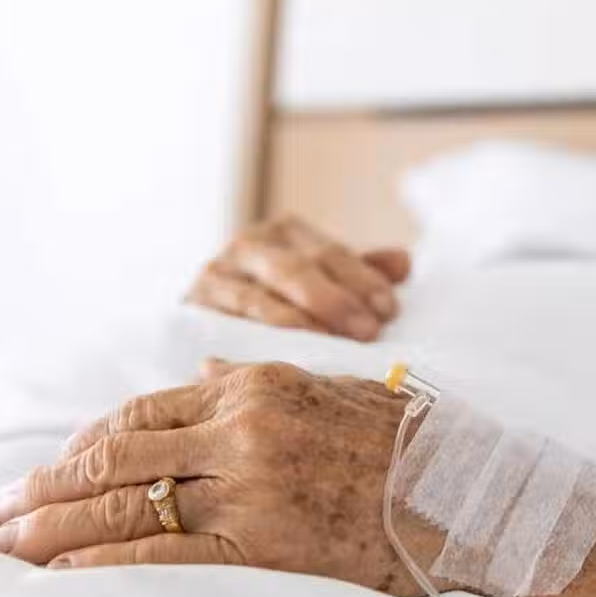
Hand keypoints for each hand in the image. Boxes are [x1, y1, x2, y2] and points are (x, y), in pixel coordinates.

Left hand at [0, 362, 438, 595]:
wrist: (456, 493)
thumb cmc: (397, 440)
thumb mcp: (327, 389)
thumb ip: (258, 379)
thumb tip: (203, 369)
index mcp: (258, 384)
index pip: (146, 407)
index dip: (91, 438)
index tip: (59, 462)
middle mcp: (244, 428)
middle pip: (120, 452)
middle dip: (51, 482)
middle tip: (5, 507)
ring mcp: (251, 485)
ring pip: (129, 501)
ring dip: (58, 524)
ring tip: (12, 541)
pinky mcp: (262, 542)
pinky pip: (165, 553)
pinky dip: (106, 564)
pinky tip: (67, 573)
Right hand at [187, 216, 410, 341]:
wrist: (209, 332)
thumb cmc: (282, 307)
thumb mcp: (327, 286)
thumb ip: (362, 273)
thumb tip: (404, 261)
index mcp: (287, 233)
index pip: (332, 253)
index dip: (364, 280)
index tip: (388, 310)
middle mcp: (249, 245)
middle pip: (297, 270)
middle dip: (335, 301)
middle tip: (367, 332)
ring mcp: (216, 276)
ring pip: (260, 299)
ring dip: (298, 325)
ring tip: (331, 348)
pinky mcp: (192, 310)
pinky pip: (226, 328)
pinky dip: (255, 345)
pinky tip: (280, 363)